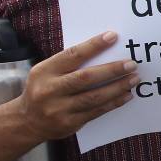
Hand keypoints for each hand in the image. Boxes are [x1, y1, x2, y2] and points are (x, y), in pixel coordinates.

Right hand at [13, 32, 137, 141]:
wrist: (27, 122)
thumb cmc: (43, 89)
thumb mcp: (46, 72)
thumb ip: (68, 63)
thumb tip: (103, 50)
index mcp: (44, 72)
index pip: (72, 55)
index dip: (93, 46)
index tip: (112, 37)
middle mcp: (50, 90)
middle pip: (86, 78)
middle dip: (112, 70)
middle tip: (131, 64)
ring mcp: (59, 109)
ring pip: (94, 97)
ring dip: (117, 87)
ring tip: (134, 79)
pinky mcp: (70, 124)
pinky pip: (96, 111)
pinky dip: (114, 103)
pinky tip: (126, 95)